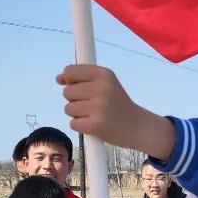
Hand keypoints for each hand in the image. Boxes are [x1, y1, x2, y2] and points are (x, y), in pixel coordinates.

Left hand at [56, 65, 175, 160]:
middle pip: (67, 92)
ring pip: (68, 109)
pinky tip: (94, 125)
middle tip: (93, 104)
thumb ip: (82, 77)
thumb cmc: (117, 103)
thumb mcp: (106, 83)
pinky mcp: (95, 125)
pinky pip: (73, 123)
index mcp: (104, 74)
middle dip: (75, 100)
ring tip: (94, 115)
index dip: (69, 80)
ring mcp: (99, 107)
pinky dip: (81, 126)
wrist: (138, 127)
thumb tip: (59, 78)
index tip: (79, 87)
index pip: (70, 71)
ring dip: (77, 114)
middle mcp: (102, 88)